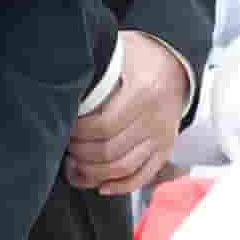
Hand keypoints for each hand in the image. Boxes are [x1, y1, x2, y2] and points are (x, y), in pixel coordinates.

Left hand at [66, 33, 191, 195]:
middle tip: (67, 148)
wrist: (175, 64)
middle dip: (82, 155)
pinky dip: (120, 186)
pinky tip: (100, 185)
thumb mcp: (120, 53)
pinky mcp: (165, 149)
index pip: (103, 126)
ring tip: (76, 166)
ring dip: (94, 173)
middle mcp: (156, 118)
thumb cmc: (139, 58)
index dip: (79, 134)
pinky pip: (142, 176)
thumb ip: (96, 71)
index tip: (66, 129)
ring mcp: (162, 136)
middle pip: (111, 151)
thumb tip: (64, 88)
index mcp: (143, 93)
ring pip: (124, 168)